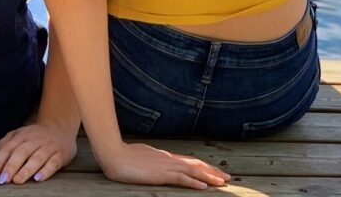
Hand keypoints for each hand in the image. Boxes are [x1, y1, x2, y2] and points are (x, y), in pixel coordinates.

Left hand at [0, 120, 77, 184]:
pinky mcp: (60, 155)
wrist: (60, 128)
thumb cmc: (34, 136)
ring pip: (36, 158)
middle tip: (3, 180)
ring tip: (17, 180)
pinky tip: (38, 178)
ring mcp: (48, 147)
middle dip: (10, 167)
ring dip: (26, 170)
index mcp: (22, 135)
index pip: (8, 149)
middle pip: (21, 153)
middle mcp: (34, 140)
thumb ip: (6, 143)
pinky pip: (53, 163)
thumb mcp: (19, 135)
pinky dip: (45, 171)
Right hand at [101, 141, 230, 189]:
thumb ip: (149, 160)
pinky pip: (182, 178)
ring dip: (209, 177)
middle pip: (195, 164)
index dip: (202, 166)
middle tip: (227, 177)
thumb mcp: (138, 157)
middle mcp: (167, 159)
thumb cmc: (121, 155)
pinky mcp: (160, 174)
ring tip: (222, 183)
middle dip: (212, 171)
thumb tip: (154, 164)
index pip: (187, 161)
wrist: (112, 153)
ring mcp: (165, 166)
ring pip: (193, 171)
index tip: (214, 170)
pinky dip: (194, 182)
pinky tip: (204, 187)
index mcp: (163, 156)